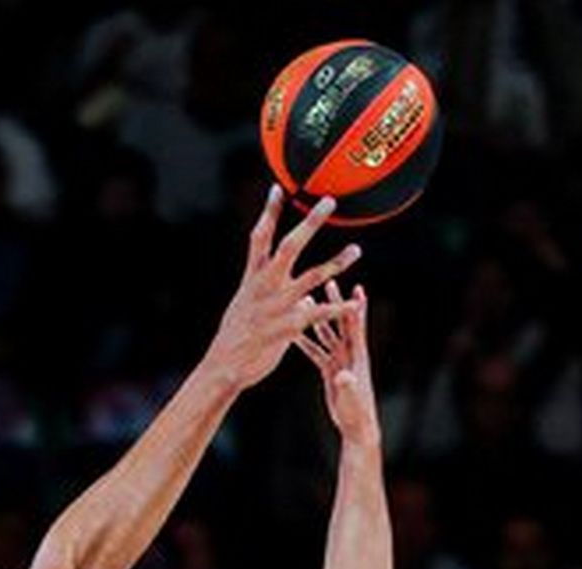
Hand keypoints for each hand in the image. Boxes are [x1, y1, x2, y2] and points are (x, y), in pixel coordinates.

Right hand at [205, 186, 361, 390]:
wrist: (224, 366)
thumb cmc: (235, 337)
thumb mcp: (245, 306)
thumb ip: (267, 291)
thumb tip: (288, 286)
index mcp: (252, 279)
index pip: (259, 237)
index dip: (268, 212)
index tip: (277, 188)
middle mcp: (265, 287)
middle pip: (288, 247)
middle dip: (309, 224)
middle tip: (328, 202)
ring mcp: (277, 306)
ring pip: (311, 278)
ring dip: (336, 262)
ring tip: (357, 249)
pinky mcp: (288, 327)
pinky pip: (319, 314)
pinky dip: (338, 308)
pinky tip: (355, 303)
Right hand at [295, 279, 379, 447]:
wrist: (356, 427)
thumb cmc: (356, 414)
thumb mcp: (350, 399)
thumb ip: (346, 385)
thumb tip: (341, 375)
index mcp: (357, 358)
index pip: (356, 328)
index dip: (355, 308)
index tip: (355, 286)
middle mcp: (350, 355)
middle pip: (342, 323)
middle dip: (336, 302)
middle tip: (329, 281)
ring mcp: (340, 361)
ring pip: (327, 334)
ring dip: (318, 317)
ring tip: (307, 299)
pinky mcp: (331, 370)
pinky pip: (316, 351)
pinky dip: (306, 341)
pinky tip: (293, 330)